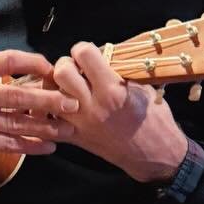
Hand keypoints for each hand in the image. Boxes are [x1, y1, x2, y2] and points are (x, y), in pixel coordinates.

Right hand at [0, 50, 76, 169]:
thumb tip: (39, 76)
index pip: (8, 60)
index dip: (35, 64)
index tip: (54, 71)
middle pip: (17, 95)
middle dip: (49, 100)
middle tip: (73, 103)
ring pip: (18, 122)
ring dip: (46, 127)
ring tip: (68, 129)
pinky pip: (11, 143)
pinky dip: (32, 145)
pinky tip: (48, 146)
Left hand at [50, 42, 188, 184]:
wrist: (154, 154)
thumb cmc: (154, 120)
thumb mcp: (143, 89)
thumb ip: (120, 72)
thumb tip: (102, 56)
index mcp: (112, 90)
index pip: (84, 54)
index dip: (84, 49)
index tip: (89, 55)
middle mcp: (92, 106)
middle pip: (61, 72)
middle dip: (66, 65)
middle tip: (76, 70)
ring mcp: (80, 124)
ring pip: (50, 95)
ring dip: (57, 87)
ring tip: (68, 88)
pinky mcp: (74, 139)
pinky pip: (49, 123)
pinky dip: (50, 113)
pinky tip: (61, 108)